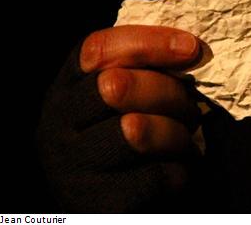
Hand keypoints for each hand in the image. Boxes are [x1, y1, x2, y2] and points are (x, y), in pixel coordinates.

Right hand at [38, 25, 204, 211]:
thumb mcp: (129, 96)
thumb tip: (190, 47)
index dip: (150, 43)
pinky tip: (177, 168)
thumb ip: (144, 68)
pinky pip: (154, 175)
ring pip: (135, 130)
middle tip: (190, 107)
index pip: (99, 49)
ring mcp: (72, 169)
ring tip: (184, 138)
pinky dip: (180, 169)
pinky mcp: (99, 205)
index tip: (193, 49)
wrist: (117, 207)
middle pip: (117, 86)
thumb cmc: (131, 137)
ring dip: (176, 132)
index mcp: (67, 89)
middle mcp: (57, 126)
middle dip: (168, 92)